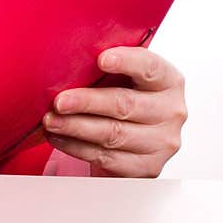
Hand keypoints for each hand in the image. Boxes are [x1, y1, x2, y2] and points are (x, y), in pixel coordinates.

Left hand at [42, 46, 186, 177]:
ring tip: (51, 120)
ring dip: (76, 127)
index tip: (101, 59)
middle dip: (87, 102)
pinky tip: (59, 137)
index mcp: (169, 81)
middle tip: (60, 101)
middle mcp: (171, 112)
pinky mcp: (147, 168)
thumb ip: (108, 63)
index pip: (150, 67)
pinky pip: (107, 158)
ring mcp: (162, 143)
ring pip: (113, 134)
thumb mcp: (124, 75)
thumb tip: (68, 54)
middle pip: (125, 104)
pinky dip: (77, 147)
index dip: (127, 61)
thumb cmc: (125, 94)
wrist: (135, 135)